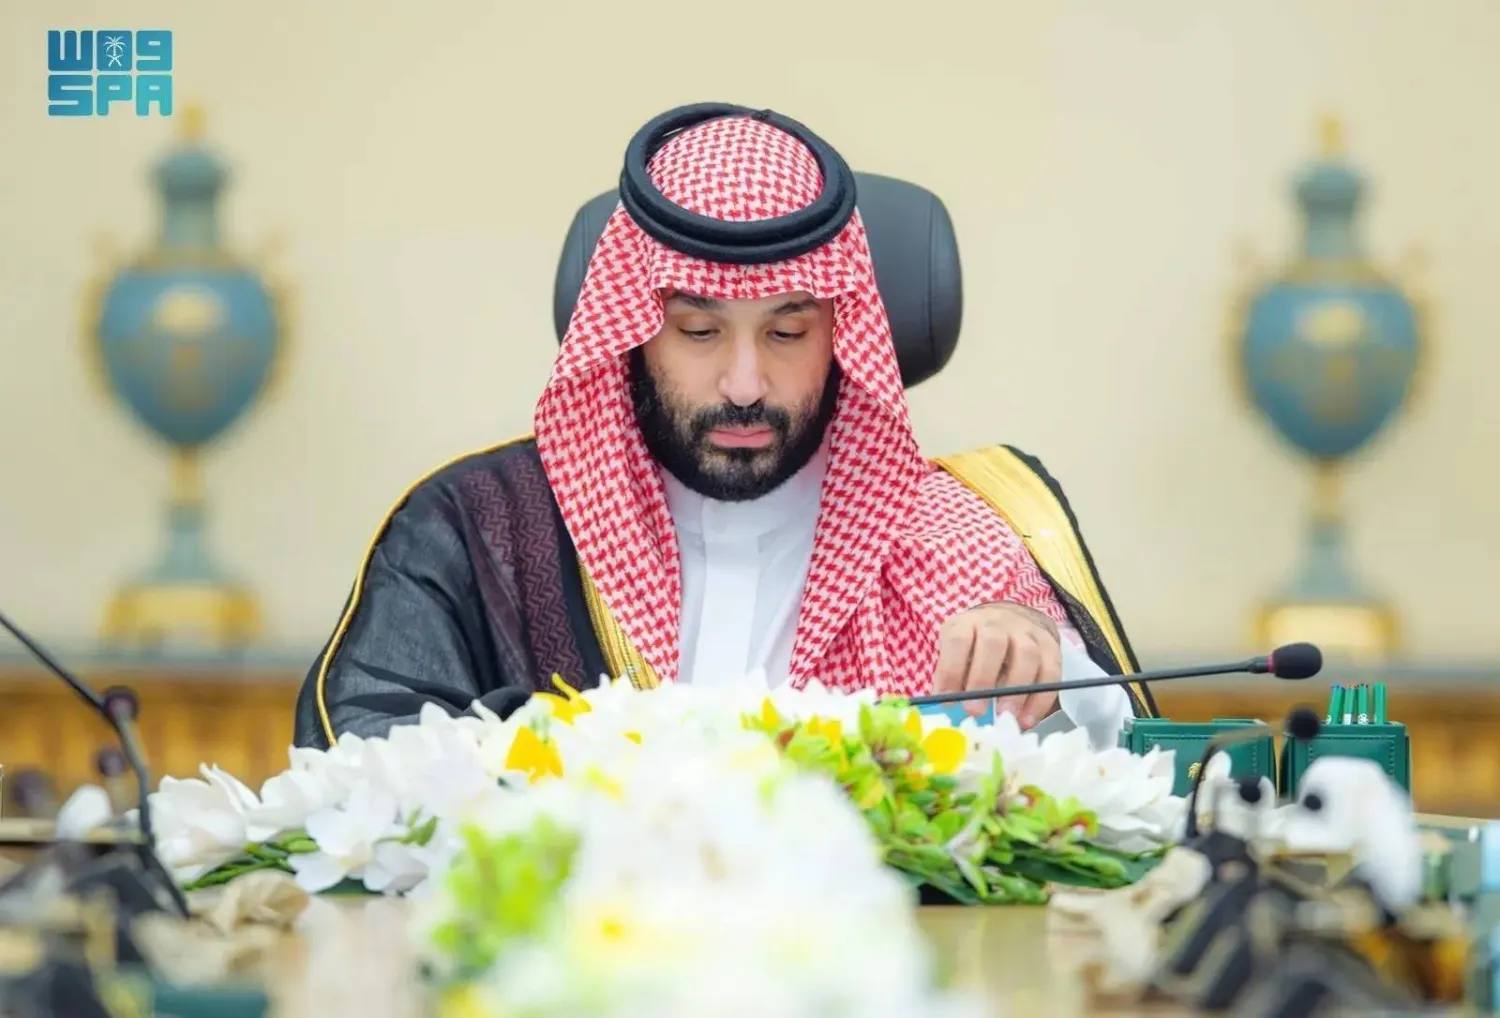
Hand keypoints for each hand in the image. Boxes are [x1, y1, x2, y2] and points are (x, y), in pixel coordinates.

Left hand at [930, 602, 1062, 726]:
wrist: (1012, 621)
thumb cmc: (976, 645)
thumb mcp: (957, 652)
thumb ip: (953, 676)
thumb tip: (948, 708)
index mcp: (968, 623)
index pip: (958, 640)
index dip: (951, 670)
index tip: (947, 701)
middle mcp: (998, 623)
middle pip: (993, 644)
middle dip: (983, 679)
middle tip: (976, 711)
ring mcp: (1026, 632)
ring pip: (1026, 655)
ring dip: (1017, 690)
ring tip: (1006, 717)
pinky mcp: (1049, 646)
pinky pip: (1050, 672)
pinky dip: (1040, 699)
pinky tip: (1027, 720)